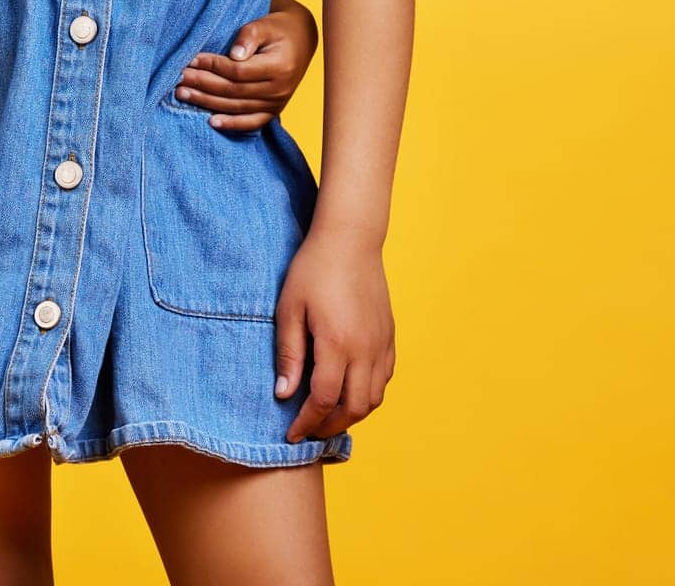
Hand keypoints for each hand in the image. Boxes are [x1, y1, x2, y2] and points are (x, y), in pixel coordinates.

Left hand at [174, 0, 318, 131]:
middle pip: (234, 91)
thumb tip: (234, 54)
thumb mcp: (265, 24)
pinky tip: (211, 122)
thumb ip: (249, 36)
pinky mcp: (274, 110)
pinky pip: (252, 123)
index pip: (238, 71)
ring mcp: (277, 102)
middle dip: (203, 84)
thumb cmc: (278, 29)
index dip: (212, 66)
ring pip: (237, 107)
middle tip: (178, 78)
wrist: (300, 40)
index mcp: (279, 66)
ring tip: (182, 94)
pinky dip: (231, 124)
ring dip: (207, 102)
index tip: (191, 59)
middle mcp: (279, 89)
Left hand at [274, 229, 394, 443]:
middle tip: (308, 430)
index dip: (306, 422)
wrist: (350, 240)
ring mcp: (381, 345)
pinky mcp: (390, 337)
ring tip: (327, 416)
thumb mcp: (290, 308)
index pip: (323, 401)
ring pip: (373, 399)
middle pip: (353, 409)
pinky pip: (384, 380)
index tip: (291, 434)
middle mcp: (365, 351)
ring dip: (351, 415)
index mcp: (337, 345)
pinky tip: (349, 391)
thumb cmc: (313, 269)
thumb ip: (289, 354)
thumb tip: (284, 394)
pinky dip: (368, 395)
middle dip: (329, 426)